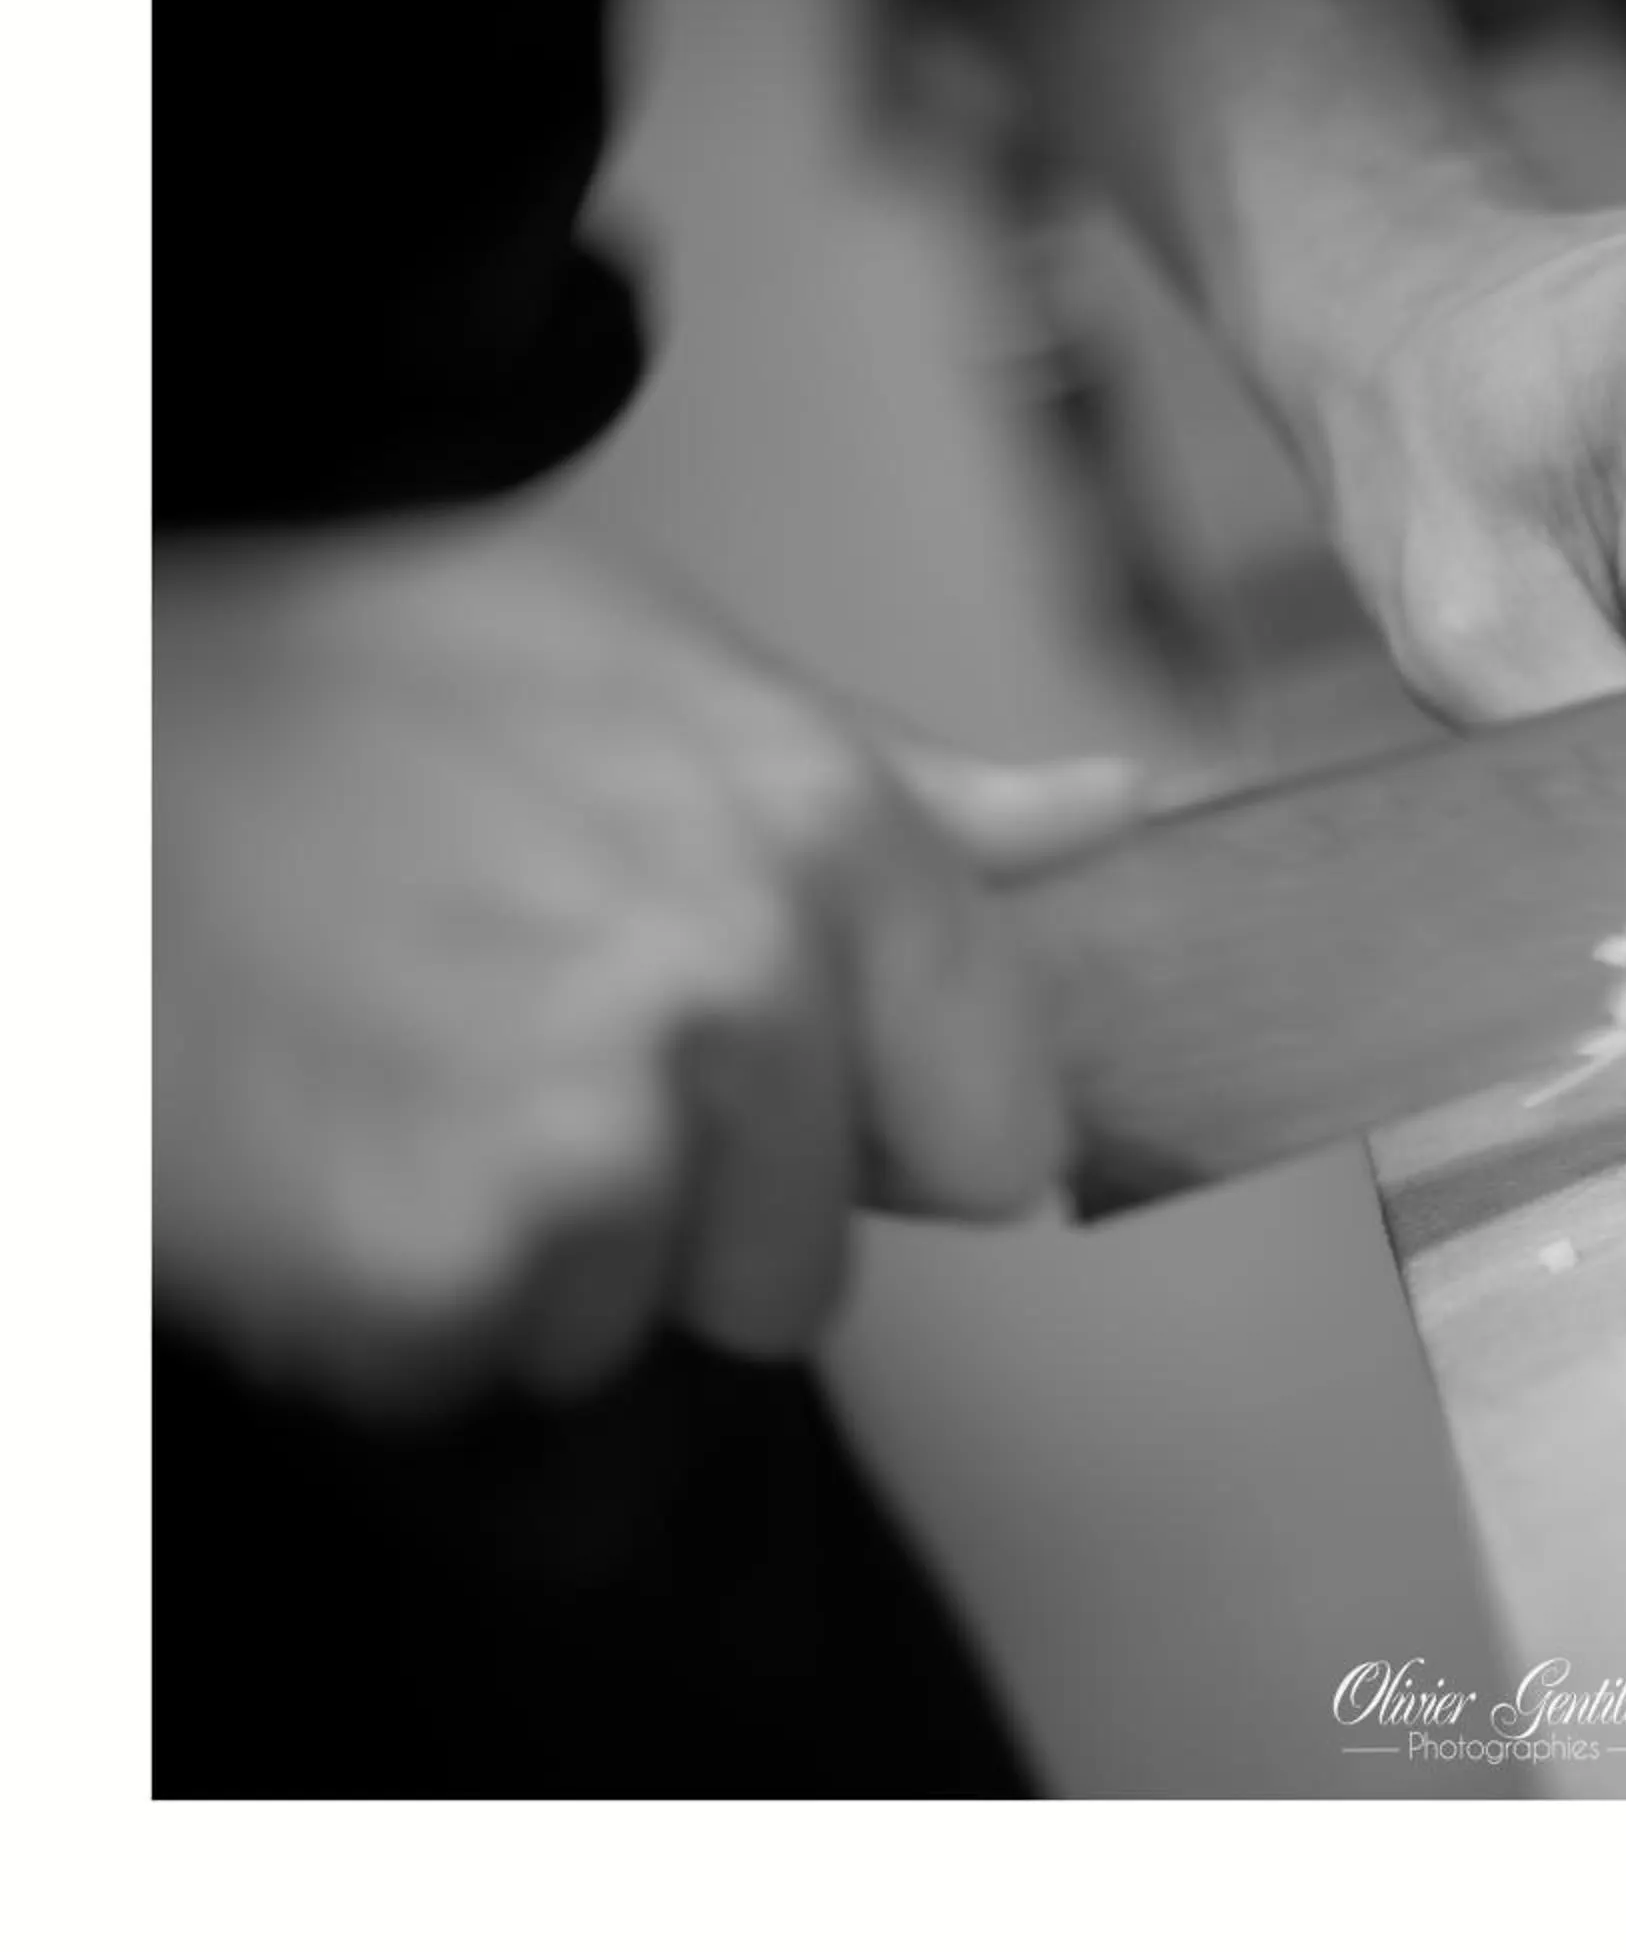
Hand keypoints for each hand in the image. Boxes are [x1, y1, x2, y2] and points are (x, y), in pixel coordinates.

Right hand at [154, 511, 1138, 1415]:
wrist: (62, 756)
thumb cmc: (343, 691)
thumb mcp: (650, 662)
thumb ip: (919, 785)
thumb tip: (1125, 814)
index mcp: (824, 833)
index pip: (1003, 1128)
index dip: (898, 1129)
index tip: (805, 1091)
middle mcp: (736, 988)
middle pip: (812, 1260)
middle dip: (697, 1200)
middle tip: (530, 1050)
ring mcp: (589, 1140)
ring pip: (645, 1315)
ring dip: (543, 1247)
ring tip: (418, 1072)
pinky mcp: (432, 1269)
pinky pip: (483, 1358)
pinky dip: (406, 1294)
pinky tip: (336, 1139)